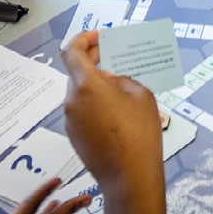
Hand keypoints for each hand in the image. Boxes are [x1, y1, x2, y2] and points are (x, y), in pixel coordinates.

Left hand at [60, 32, 165, 213]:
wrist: (129, 177)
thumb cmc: (139, 133)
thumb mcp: (141, 95)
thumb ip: (123, 80)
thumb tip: (111, 81)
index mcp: (86, 85)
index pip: (71, 51)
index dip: (83, 38)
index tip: (98, 36)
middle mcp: (72, 101)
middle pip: (76, 72)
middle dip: (94, 61)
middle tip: (113, 57)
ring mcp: (71, 121)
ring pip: (80, 92)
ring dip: (96, 84)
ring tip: (120, 86)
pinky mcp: (74, 137)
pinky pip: (82, 110)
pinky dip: (94, 103)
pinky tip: (116, 110)